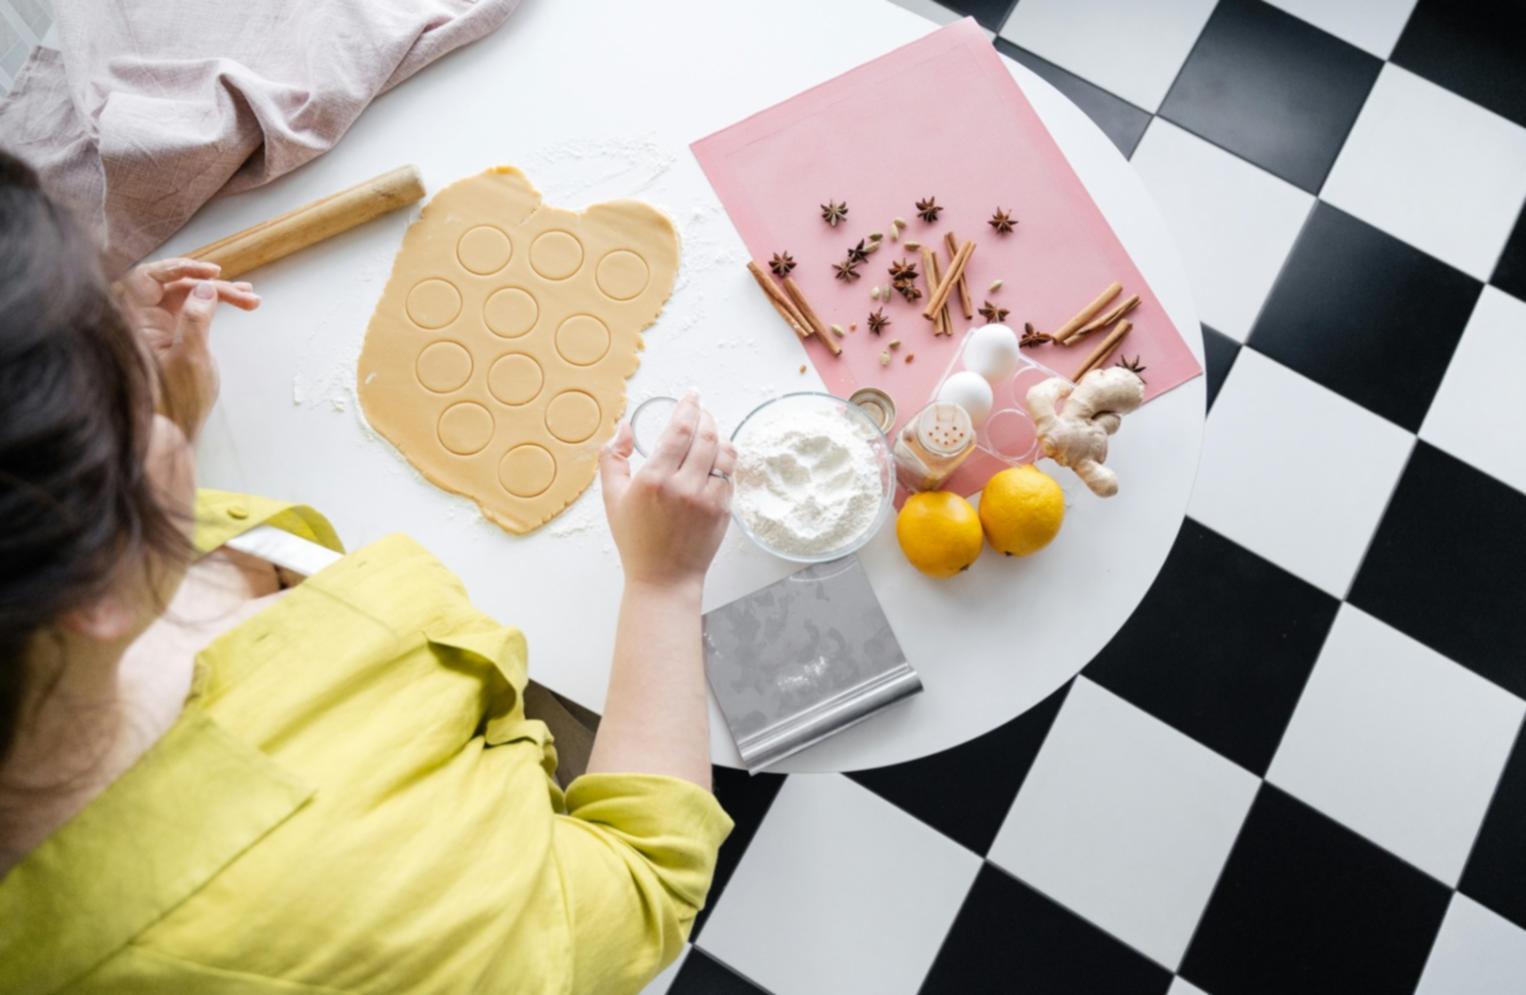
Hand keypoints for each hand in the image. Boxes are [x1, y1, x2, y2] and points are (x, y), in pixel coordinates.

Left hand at [113, 258, 259, 440]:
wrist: (175, 429)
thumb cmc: (177, 400)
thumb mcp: (191, 357)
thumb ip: (196, 319)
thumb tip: (205, 287)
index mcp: (138, 322)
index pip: (149, 278)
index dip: (179, 268)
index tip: (210, 272)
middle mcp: (146, 319)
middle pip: (175, 284)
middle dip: (209, 284)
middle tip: (242, 292)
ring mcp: (160, 325)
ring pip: (189, 295)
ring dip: (220, 293)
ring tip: (251, 298)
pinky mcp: (175, 333)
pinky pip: (195, 309)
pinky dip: (217, 305)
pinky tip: (240, 303)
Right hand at [599, 392, 734, 590]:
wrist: (663, 578)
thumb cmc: (635, 539)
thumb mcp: (612, 498)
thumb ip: (613, 458)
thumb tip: (626, 427)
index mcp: (654, 479)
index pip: (680, 429)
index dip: (689, 406)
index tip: (691, 395)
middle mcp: (684, 486)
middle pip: (706, 434)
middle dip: (705, 416)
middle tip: (700, 410)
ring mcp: (708, 499)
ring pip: (724, 451)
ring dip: (718, 434)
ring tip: (709, 430)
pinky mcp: (724, 510)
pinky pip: (730, 473)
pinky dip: (724, 459)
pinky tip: (714, 457)